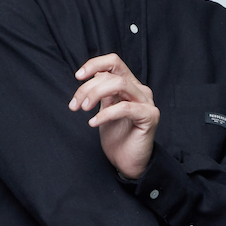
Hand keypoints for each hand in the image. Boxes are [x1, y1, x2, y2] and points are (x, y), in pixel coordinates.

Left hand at [69, 53, 158, 178]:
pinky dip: (105, 113)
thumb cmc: (117, 136)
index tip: (78, 76)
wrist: (127, 162)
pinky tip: (93, 122)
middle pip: (112, 75)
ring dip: (96, 94)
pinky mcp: (149, 116)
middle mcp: (140, 90)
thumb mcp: (105, 109)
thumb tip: (91, 75)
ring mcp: (146, 102)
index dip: (95, 64)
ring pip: (119, 84)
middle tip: (75, 105)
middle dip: (88, 88)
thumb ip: (102, 92)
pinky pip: (125, 107)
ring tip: (83, 109)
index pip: (114, 63)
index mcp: (130, 85)